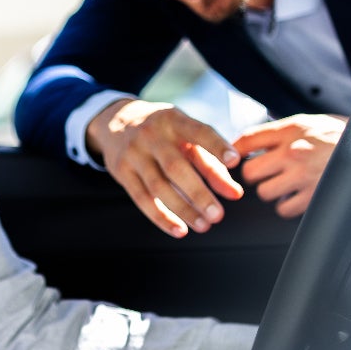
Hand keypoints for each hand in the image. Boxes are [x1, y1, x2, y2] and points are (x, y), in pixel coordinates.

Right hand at [87, 99, 243, 237]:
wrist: (115, 121)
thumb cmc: (164, 132)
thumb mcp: (186, 136)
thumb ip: (211, 162)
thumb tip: (234, 193)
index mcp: (174, 119)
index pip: (198, 132)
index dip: (217, 146)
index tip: (235, 161)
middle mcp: (151, 135)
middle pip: (175, 167)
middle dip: (198, 193)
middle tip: (218, 215)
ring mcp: (133, 153)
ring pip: (158, 186)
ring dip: (183, 209)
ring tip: (204, 225)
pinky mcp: (122, 171)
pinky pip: (142, 198)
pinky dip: (161, 217)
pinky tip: (180, 230)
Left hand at [232, 114, 347, 217]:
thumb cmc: (341, 136)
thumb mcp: (311, 122)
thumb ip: (283, 131)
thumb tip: (251, 141)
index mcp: (292, 129)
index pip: (247, 139)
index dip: (234, 151)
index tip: (232, 159)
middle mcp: (294, 151)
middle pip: (249, 171)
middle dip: (255, 175)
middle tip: (265, 175)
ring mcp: (303, 175)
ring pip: (264, 193)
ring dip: (271, 192)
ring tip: (284, 186)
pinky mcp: (314, 196)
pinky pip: (284, 209)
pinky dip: (287, 206)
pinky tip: (296, 197)